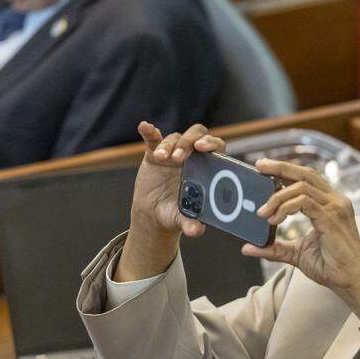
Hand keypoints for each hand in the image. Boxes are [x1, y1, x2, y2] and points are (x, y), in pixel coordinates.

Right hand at [116, 122, 225, 281]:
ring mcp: (174, 153)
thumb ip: (191, 224)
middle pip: (196, 135)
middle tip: (179, 157)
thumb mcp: (183, 220)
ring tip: (163, 159)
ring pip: (175, 138)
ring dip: (169, 145)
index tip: (202, 148)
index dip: (211, 144)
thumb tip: (195, 231)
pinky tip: (144, 127)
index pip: (215, 147)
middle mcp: (193, 156)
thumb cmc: (176, 214)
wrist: (154, 214)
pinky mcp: (154, 153)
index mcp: (207, 168)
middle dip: (189, 142)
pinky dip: (149, 132)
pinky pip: (153, 139)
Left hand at [242, 159, 359, 320]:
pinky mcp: (331, 219)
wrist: (351, 282)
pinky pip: (304, 202)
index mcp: (331, 204)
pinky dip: (285, 208)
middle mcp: (335, 201)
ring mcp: (335, 208)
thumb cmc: (330, 267)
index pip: (307, 178)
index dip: (286, 170)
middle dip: (280, 167)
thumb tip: (247, 247)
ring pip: (302, 187)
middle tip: (259, 167)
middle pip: (305, 174)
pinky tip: (275, 220)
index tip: (264, 168)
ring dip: (278, 197)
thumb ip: (274, 248)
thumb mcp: (296, 254)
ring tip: (263, 213)